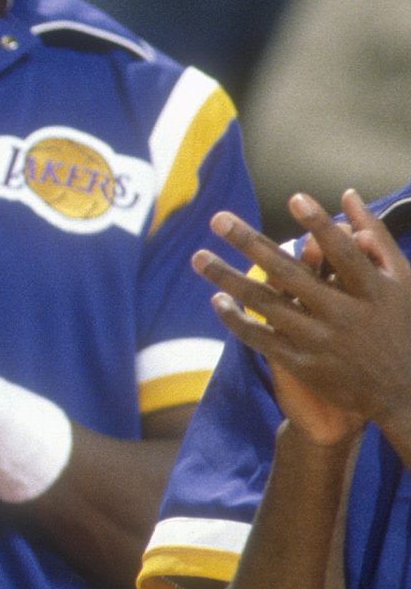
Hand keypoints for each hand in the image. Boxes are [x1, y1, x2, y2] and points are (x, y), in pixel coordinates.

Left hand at [196, 192, 410, 445]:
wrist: (402, 393)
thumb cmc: (402, 325)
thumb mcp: (402, 281)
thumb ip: (375, 237)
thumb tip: (347, 195)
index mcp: (373, 291)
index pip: (343, 253)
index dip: (320, 225)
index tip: (294, 198)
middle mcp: (344, 315)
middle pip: (290, 274)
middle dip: (251, 244)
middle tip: (218, 218)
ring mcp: (319, 340)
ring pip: (265, 304)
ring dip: (229, 278)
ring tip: (198, 256)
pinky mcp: (302, 363)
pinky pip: (260, 338)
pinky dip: (236, 319)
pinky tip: (217, 298)